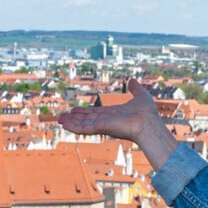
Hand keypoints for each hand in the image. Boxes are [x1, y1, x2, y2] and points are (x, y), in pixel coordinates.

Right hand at [58, 78, 176, 169]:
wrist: (149, 124)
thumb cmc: (147, 113)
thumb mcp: (141, 95)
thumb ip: (135, 88)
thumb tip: (133, 80)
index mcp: (113, 114)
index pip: (95, 113)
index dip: (83, 112)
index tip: (74, 110)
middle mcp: (106, 120)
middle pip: (86, 119)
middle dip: (73, 118)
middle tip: (61, 118)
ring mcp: (103, 125)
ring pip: (83, 123)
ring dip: (70, 122)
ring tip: (59, 120)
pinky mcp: (101, 128)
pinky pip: (85, 128)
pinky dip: (74, 127)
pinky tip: (64, 125)